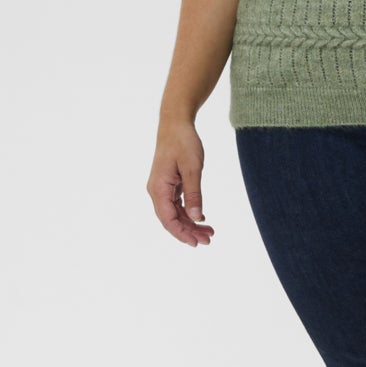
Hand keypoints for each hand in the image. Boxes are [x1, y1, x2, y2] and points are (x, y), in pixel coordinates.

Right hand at [148, 118, 214, 245]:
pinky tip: (201, 219)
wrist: (175, 124)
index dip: (182, 234)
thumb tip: (196, 218)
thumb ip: (194, 194)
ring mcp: (161, 188)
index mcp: (158, 188)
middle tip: (209, 240)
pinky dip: (188, 213)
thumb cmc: (183, 142)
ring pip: (174, 213)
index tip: (198, 242)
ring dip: (190, 224)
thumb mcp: (192, 168)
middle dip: (188, 232)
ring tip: (209, 232)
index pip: (168, 220)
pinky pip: (176, 204)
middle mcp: (156, 191)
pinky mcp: (168, 184)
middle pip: (171, 220)